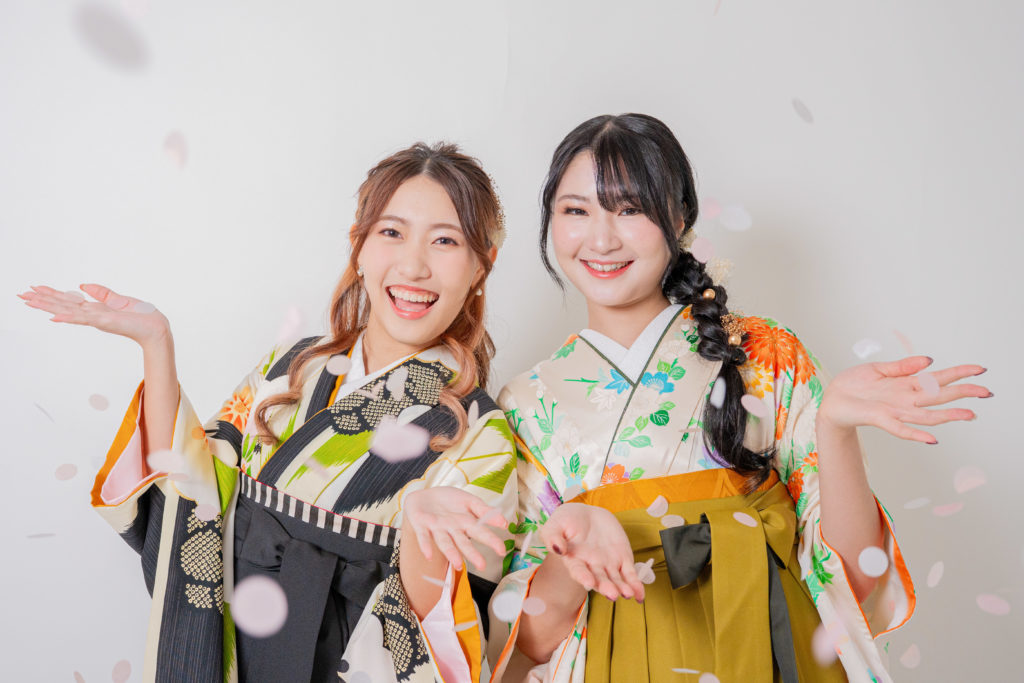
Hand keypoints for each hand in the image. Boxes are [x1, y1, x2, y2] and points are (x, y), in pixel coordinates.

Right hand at [19, 284, 169, 346]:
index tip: (34, 288)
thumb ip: (101, 293)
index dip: (51, 293)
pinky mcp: (104, 321)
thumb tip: (83, 285)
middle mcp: (91, 314)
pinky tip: (53, 316)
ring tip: (29, 301)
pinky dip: (68, 317)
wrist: (155, 327)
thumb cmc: (140, 316)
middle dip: (41, 299)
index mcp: (94, 309)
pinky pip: (83, 319)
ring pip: (67, 310)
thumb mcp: (118, 299)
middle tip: (21, 295)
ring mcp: (96, 319)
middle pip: (62, 304)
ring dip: (47, 305)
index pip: (68, 300)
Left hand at [404, 487, 506, 571]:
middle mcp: (452, 529)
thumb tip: (503, 522)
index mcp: (465, 523)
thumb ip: (484, 510)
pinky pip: (423, 536)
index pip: (481, 532)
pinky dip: (425, 545)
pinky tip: (428, 555)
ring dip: (451, 553)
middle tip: (481, 566)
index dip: (491, 540)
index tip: (502, 551)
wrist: (425, 495)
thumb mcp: (469, 500)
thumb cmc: (448, 501)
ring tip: (458, 564)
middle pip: (463, 542)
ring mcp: (436, 528)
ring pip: (444, 542)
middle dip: (472, 553)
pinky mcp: (421, 525)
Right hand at [539, 502, 644, 601]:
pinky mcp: (623, 559)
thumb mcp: (555, 524)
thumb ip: (552, 536)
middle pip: (599, 580)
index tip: (588, 582)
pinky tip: (639, 594)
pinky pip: (630, 575)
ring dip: (622, 588)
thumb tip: (557, 548)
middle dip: (606, 587)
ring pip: (616, 580)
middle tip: (612, 594)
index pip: (578, 571)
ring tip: (627, 593)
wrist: (587, 515)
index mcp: (574, 560)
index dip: (583, 577)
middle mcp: (592, 567)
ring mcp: (608, 565)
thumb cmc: (567, 520)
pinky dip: (635, 585)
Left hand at [818, 356, 990, 443]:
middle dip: (963, 393)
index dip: (959, 373)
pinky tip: (932, 438)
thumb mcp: (878, 369)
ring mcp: (894, 410)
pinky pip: (900, 429)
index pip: (938, 378)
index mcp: (906, 384)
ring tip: (969, 414)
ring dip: (948, 415)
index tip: (980, 370)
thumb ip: (902, 366)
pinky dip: (916, 434)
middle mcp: (905, 399)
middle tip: (986, 392)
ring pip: (926, 414)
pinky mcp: (879, 418)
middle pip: (939, 396)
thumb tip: (929, 360)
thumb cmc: (853, 384)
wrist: (831, 399)